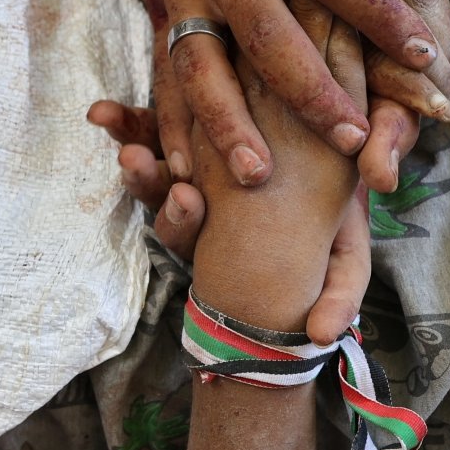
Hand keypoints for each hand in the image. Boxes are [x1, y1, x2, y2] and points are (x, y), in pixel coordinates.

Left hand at [89, 92, 370, 344]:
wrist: (349, 137)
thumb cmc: (343, 201)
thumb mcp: (349, 246)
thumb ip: (339, 292)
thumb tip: (320, 336)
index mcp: (223, 231)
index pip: (188, 236)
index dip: (179, 222)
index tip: (187, 199)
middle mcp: (199, 196)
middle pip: (158, 194)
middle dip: (143, 178)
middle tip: (136, 161)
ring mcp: (186, 156)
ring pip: (146, 156)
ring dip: (125, 144)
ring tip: (107, 125)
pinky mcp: (183, 119)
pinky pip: (144, 123)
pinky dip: (121, 119)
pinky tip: (99, 113)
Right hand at [103, 0, 449, 186]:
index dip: (380, 15)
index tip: (424, 57)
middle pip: (268, 35)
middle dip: (310, 92)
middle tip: (354, 139)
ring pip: (203, 67)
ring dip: (228, 124)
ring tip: (258, 174)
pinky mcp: (158, 14)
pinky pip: (162, 78)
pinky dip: (169, 125)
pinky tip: (183, 169)